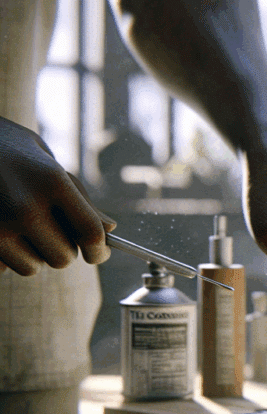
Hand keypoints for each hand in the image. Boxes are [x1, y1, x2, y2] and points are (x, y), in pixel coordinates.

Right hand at [0, 117, 114, 274]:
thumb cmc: (6, 146)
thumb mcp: (46, 160)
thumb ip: (78, 196)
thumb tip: (109, 228)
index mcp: (52, 182)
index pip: (90, 232)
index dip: (100, 250)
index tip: (99, 252)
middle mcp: (26, 207)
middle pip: (63, 258)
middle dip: (63, 248)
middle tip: (52, 229)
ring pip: (32, 267)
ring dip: (33, 254)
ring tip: (21, 224)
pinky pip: (3, 267)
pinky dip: (6, 256)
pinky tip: (0, 228)